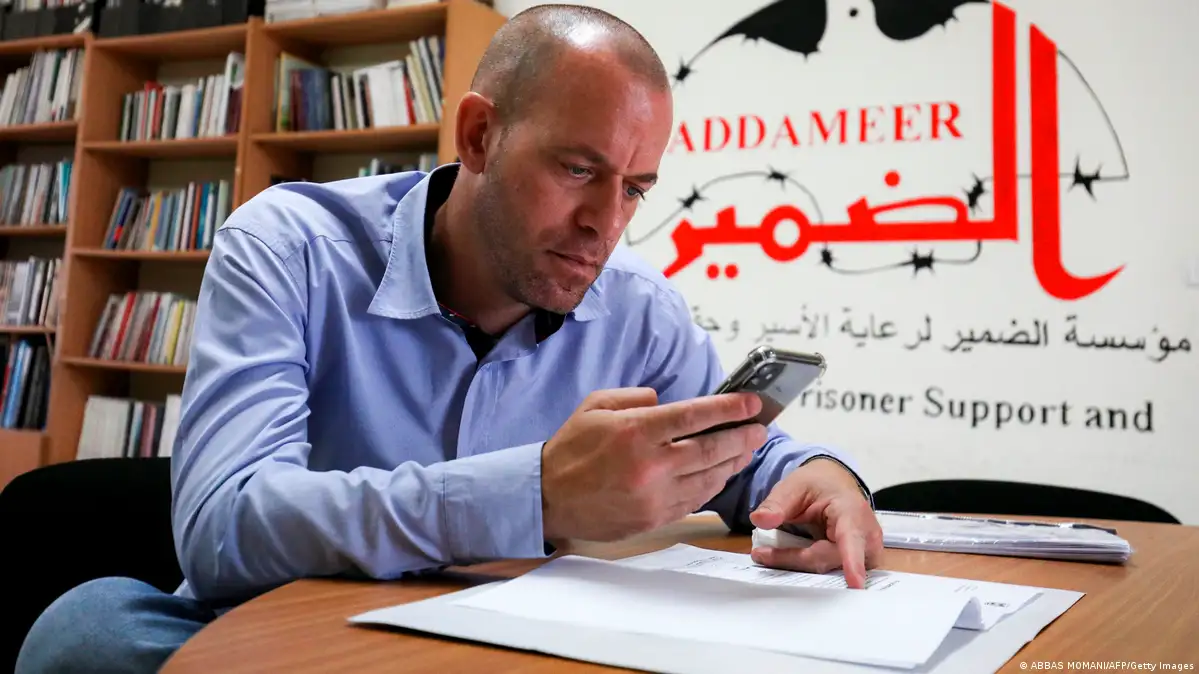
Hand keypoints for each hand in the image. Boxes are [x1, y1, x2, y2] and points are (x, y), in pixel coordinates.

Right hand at [541, 388, 767, 541]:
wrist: (547, 498)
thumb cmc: (570, 449)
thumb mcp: (596, 405)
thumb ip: (635, 398)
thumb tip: (665, 401)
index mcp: (636, 431)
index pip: (695, 416)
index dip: (729, 408)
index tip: (752, 403)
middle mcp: (650, 464)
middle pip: (711, 448)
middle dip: (742, 436)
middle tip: (759, 428)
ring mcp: (654, 495)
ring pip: (709, 477)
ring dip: (733, 462)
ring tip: (746, 449)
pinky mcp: (653, 518)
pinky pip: (694, 501)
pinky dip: (712, 485)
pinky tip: (721, 474)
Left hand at [748, 458, 882, 588]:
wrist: (834, 485)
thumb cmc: (818, 485)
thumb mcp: (793, 486)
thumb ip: (776, 503)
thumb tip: (760, 520)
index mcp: (853, 512)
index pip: (852, 540)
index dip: (852, 563)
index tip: (855, 584)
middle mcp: (866, 537)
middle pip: (827, 561)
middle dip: (793, 560)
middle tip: (760, 554)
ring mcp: (866, 555)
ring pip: (828, 571)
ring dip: (799, 566)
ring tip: (770, 555)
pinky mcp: (860, 566)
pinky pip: (831, 574)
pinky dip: (808, 568)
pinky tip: (788, 559)